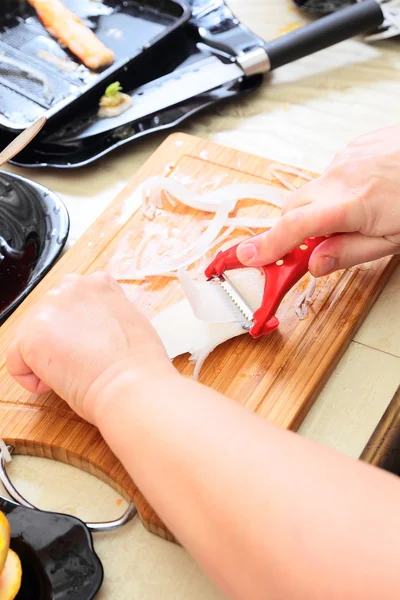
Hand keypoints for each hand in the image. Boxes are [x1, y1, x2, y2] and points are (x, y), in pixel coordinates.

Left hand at [6, 273, 171, 423]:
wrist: (132, 384)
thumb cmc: (140, 365)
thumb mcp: (133, 321)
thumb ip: (107, 315)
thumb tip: (96, 329)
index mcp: (98, 283)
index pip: (73, 302)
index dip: (79, 331)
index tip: (91, 347)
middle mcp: (71, 287)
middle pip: (48, 319)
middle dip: (59, 343)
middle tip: (82, 363)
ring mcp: (49, 308)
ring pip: (31, 339)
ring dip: (47, 360)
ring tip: (75, 372)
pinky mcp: (31, 335)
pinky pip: (17, 362)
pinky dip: (32, 379)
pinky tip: (58, 382)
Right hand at [237, 125, 399, 275]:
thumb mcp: (395, 241)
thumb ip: (350, 252)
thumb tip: (315, 264)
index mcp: (352, 204)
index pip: (294, 229)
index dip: (267, 246)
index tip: (247, 257)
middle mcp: (342, 176)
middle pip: (292, 208)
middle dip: (290, 231)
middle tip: (304, 251)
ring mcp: (348, 157)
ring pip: (312, 191)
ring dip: (317, 210)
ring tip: (350, 219)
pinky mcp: (356, 146)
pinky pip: (331, 173)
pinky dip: (335, 191)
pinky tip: (363, 195)